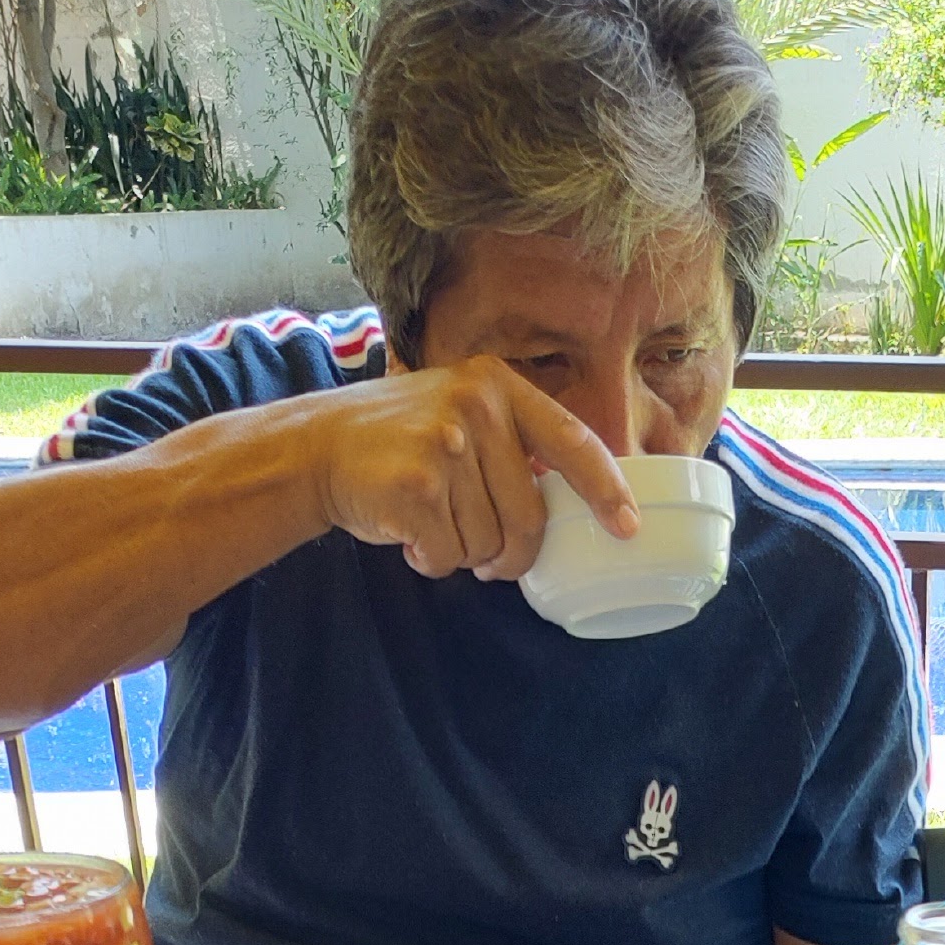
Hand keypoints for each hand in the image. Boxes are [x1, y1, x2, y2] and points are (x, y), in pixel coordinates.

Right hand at [310, 360, 636, 582]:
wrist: (317, 446)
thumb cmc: (399, 442)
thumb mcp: (460, 413)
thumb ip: (512, 441)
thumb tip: (576, 500)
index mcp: (496, 384)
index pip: (571, 441)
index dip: (606, 489)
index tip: (628, 526)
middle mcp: (476, 406)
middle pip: (529, 518)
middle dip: (510, 554)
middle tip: (487, 557)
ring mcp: (445, 444)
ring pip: (488, 543)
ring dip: (463, 553)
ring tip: (430, 521)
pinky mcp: (416, 487)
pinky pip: (449, 555)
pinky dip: (431, 560)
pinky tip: (408, 532)